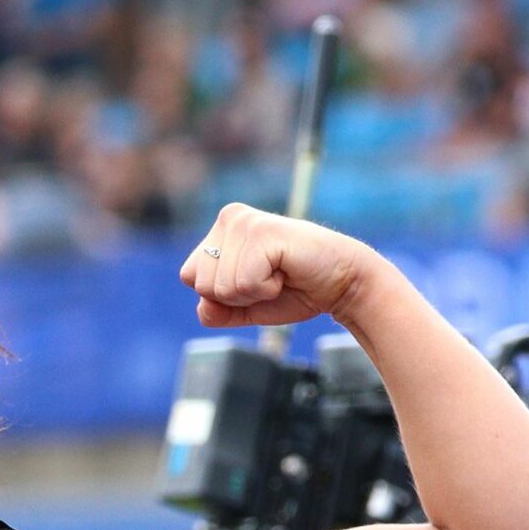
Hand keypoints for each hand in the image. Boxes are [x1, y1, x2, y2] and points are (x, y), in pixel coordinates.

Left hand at [181, 203, 381, 330]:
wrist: (339, 283)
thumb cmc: (293, 289)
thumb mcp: (243, 306)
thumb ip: (215, 310)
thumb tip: (203, 305)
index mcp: (219, 231)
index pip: (189, 277)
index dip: (221, 296)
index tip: (254, 282)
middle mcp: (228, 219)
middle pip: (201, 284)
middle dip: (236, 296)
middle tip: (269, 279)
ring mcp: (244, 222)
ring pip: (220, 287)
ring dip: (254, 293)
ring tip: (278, 274)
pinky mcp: (262, 233)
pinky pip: (243, 284)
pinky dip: (266, 289)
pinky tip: (285, 272)